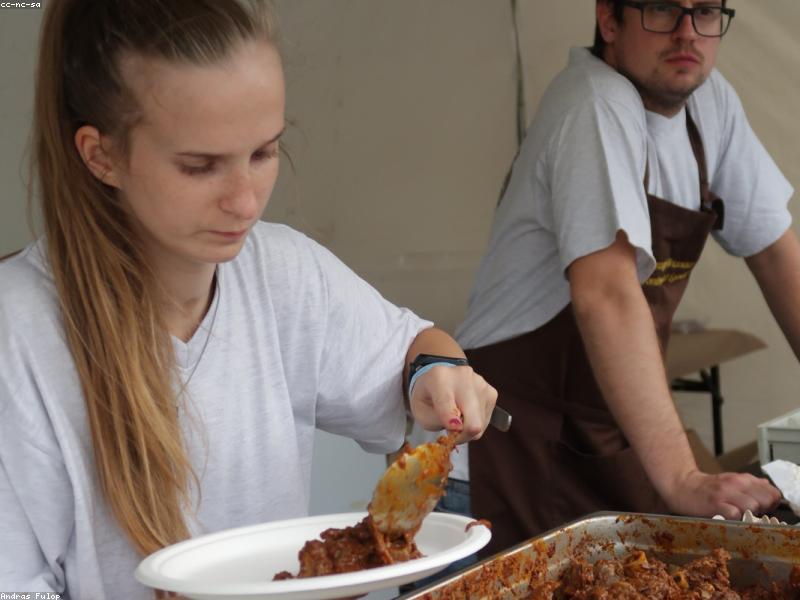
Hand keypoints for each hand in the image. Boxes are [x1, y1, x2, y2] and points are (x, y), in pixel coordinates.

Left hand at [408, 365, 497, 443]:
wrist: (440, 380)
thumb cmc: (428, 398)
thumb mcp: (420, 412)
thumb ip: (436, 420)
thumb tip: (459, 427)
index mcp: (439, 377)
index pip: (446, 401)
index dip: (449, 419)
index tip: (451, 429)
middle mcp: (463, 376)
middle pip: (472, 417)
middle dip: (463, 434)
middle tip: (452, 435)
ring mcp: (480, 383)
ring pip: (479, 423)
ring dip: (466, 428)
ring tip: (455, 418)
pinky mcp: (491, 393)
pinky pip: (485, 421)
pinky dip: (473, 423)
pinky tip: (465, 413)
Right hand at [664, 469, 781, 519]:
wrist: (681, 485)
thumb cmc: (707, 487)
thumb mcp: (732, 480)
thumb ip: (751, 485)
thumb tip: (768, 488)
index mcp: (744, 479)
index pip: (773, 493)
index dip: (770, 503)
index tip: (761, 508)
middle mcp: (737, 483)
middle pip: (766, 500)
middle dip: (763, 510)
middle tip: (750, 513)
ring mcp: (726, 493)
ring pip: (753, 506)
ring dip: (750, 514)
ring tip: (739, 516)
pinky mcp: (715, 504)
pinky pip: (735, 514)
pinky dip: (735, 519)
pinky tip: (729, 519)